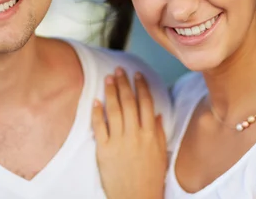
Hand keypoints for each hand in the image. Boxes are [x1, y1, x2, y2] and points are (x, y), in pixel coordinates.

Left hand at [91, 67, 166, 198]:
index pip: (146, 103)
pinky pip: (100, 127)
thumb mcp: (160, 153)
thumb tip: (156, 113)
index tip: (137, 74)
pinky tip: (96, 101)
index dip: (141, 86)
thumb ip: (157, 132)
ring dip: (111, 92)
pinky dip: (97, 112)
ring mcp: (119, 142)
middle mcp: (135, 135)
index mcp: (150, 134)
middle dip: (124, 83)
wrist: (136, 198)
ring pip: (115, 110)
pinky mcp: (105, 150)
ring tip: (108, 78)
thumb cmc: (150, 177)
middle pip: (129, 102)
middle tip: (119, 70)